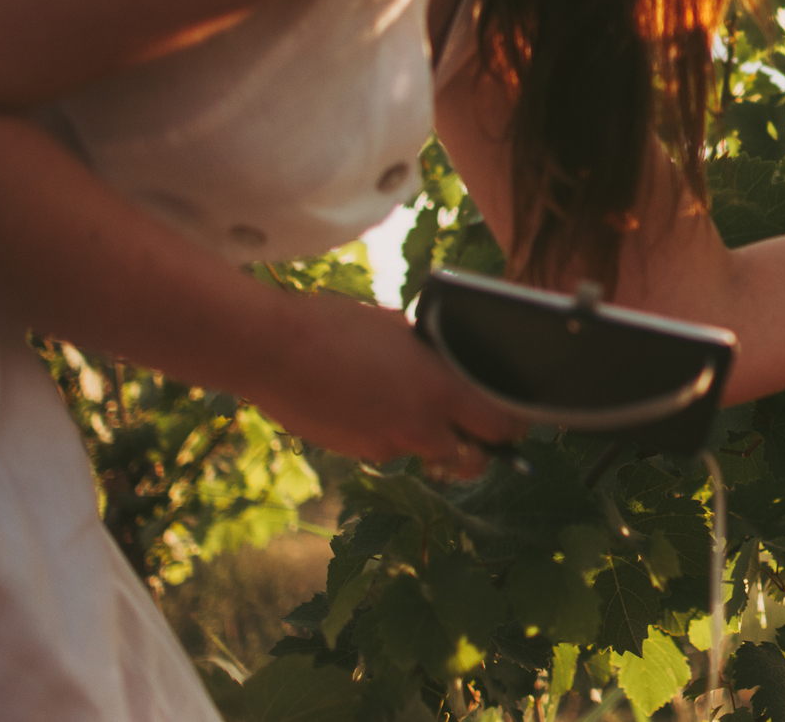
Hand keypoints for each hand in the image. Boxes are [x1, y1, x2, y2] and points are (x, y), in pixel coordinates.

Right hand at [247, 291, 524, 479]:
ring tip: (405, 402)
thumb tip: (444, 361)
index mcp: (441, 391)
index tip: (513, 422)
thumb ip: (431, 355)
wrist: (271, 350)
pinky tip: (368, 403)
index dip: (512, 428)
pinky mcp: (355, 452)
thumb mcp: (400, 330)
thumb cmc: (336, 326)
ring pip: (424, 452)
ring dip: (427, 439)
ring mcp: (386, 445)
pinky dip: (388, 433)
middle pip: (470, 458)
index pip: (501, 427)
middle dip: (476, 449)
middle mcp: (420, 427)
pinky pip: (387, 448)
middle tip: (473, 430)